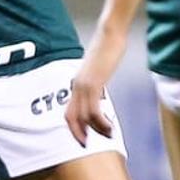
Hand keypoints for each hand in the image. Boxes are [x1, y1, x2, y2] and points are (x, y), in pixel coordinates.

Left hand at [65, 26, 126, 145]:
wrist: (110, 34)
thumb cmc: (107, 48)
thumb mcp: (99, 69)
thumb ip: (96, 81)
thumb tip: (100, 93)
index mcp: (77, 83)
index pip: (69, 111)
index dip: (74, 126)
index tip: (82, 137)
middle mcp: (77, 85)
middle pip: (71, 117)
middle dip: (79, 133)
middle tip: (87, 145)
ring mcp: (84, 84)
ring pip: (84, 116)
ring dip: (97, 129)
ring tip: (109, 134)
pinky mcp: (94, 83)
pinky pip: (94, 109)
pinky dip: (101, 121)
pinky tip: (110, 126)